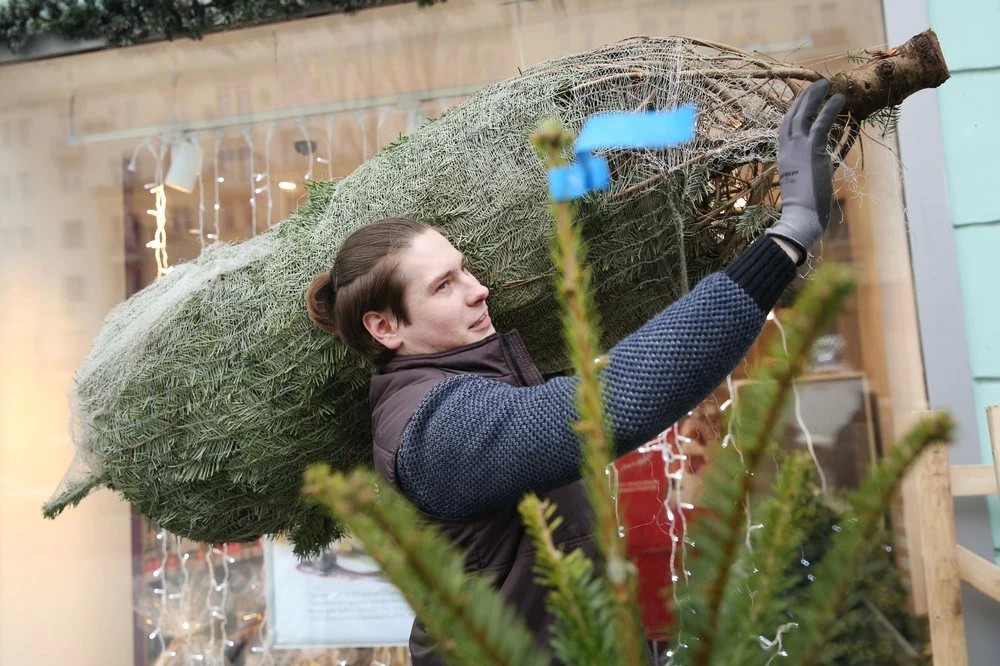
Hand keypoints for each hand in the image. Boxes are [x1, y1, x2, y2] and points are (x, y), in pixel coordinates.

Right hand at [765, 79, 845, 263]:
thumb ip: (812, 167)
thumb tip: (824, 163)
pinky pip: (822, 123)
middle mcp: (787, 149)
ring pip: (803, 114)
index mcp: (783, 156)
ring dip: (814, 96)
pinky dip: (830, 108)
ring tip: (826, 83)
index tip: (803, 100)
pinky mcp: (812, 150)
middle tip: (815, 85)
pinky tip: (839, 98)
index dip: (795, 111)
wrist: (800, 216)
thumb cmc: (803, 207)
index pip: (786, 127)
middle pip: (791, 115)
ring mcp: (797, 148)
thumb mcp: (805, 181)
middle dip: (803, 98)